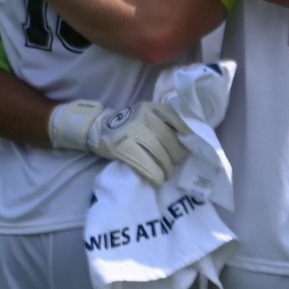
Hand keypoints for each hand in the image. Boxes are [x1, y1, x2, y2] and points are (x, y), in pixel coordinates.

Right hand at [48, 100, 189, 184]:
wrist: (97, 128)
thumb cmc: (127, 126)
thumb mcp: (146, 115)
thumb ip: (163, 122)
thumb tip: (187, 140)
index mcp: (152, 108)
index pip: (176, 121)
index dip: (187, 136)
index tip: (191, 147)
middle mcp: (144, 118)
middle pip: (169, 140)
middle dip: (177, 156)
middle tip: (178, 165)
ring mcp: (133, 132)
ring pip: (159, 152)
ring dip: (167, 167)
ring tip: (168, 174)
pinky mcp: (124, 146)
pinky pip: (145, 163)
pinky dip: (155, 173)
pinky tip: (158, 179)